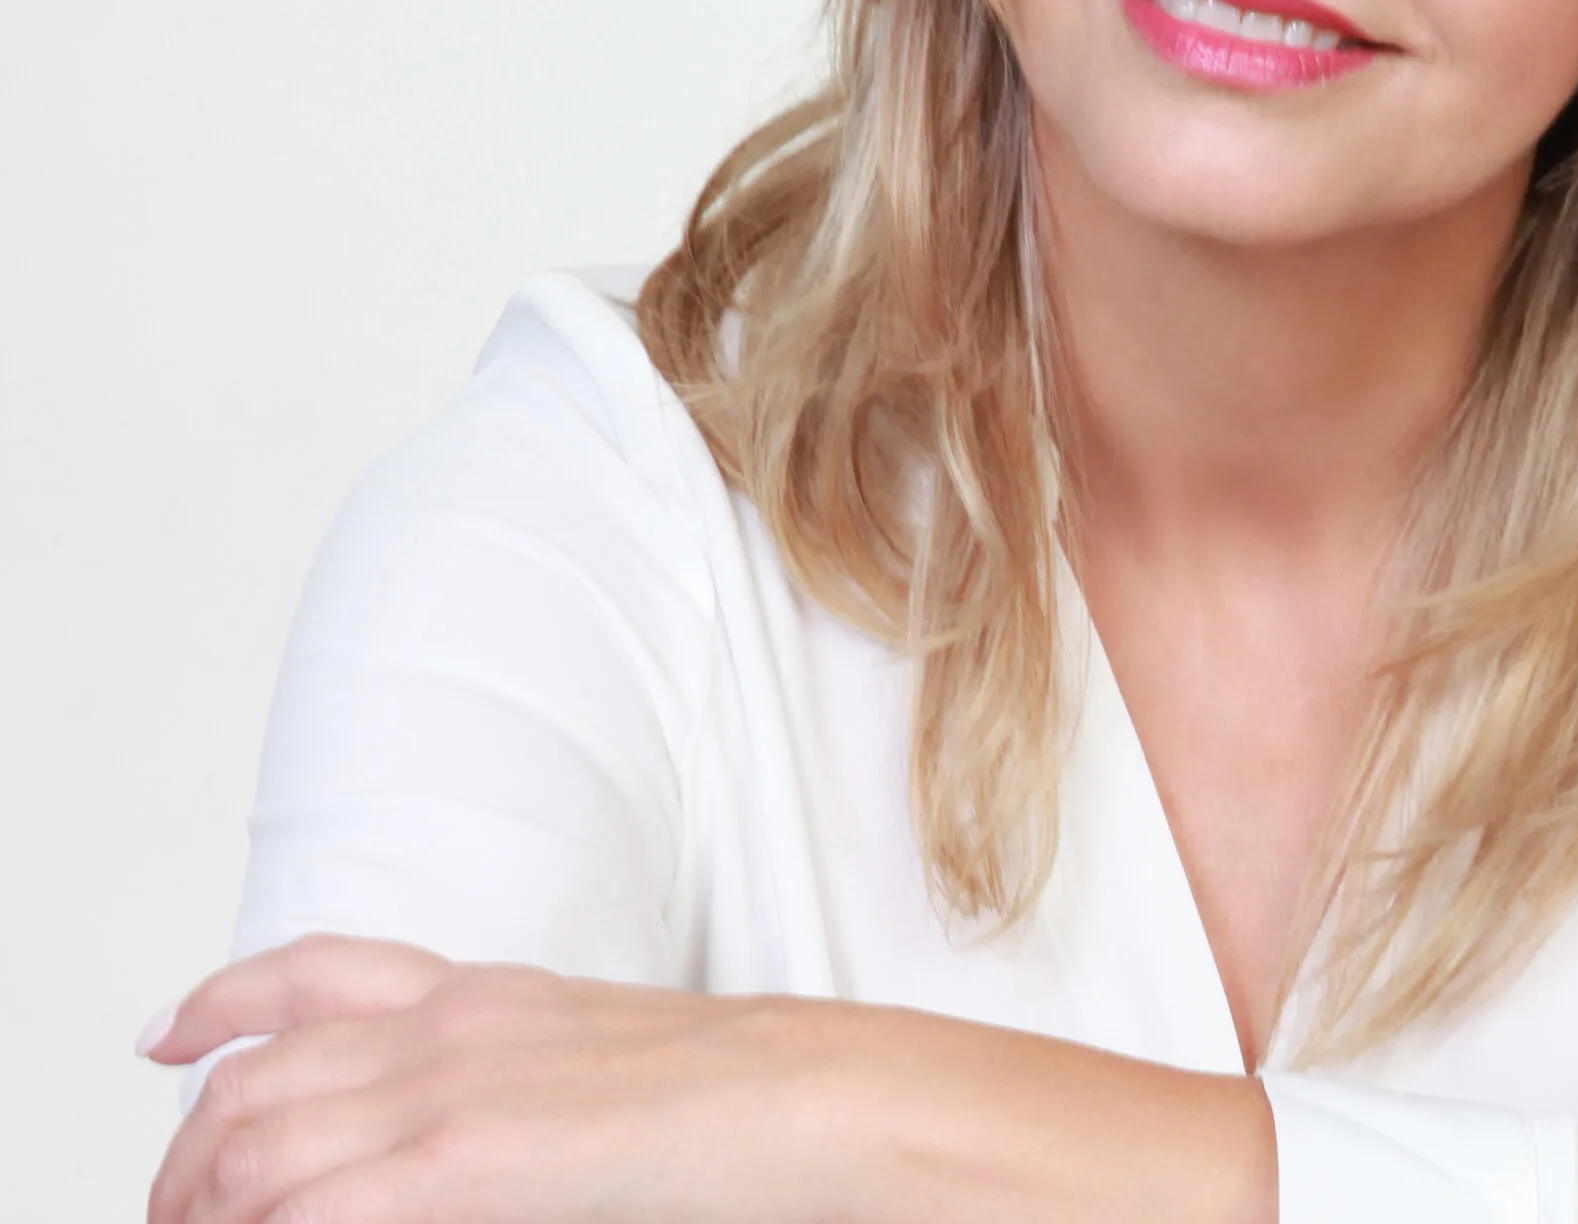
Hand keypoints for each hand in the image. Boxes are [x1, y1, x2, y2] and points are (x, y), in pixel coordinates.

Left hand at [141, 931, 1274, 1223]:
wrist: (820, 1093)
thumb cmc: (750, 1091)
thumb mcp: (614, 1060)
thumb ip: (533, 1078)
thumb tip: (493, 1127)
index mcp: (493, 991)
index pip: (321, 971)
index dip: (225, 994)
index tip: (166, 1036)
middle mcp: (454, 1023)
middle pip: (260, 1067)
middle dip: (187, 1146)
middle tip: (170, 1203)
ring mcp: (454, 1086)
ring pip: (257, 1137)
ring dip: (204, 1192)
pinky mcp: (464, 1159)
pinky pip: (313, 1199)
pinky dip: (268, 1220)